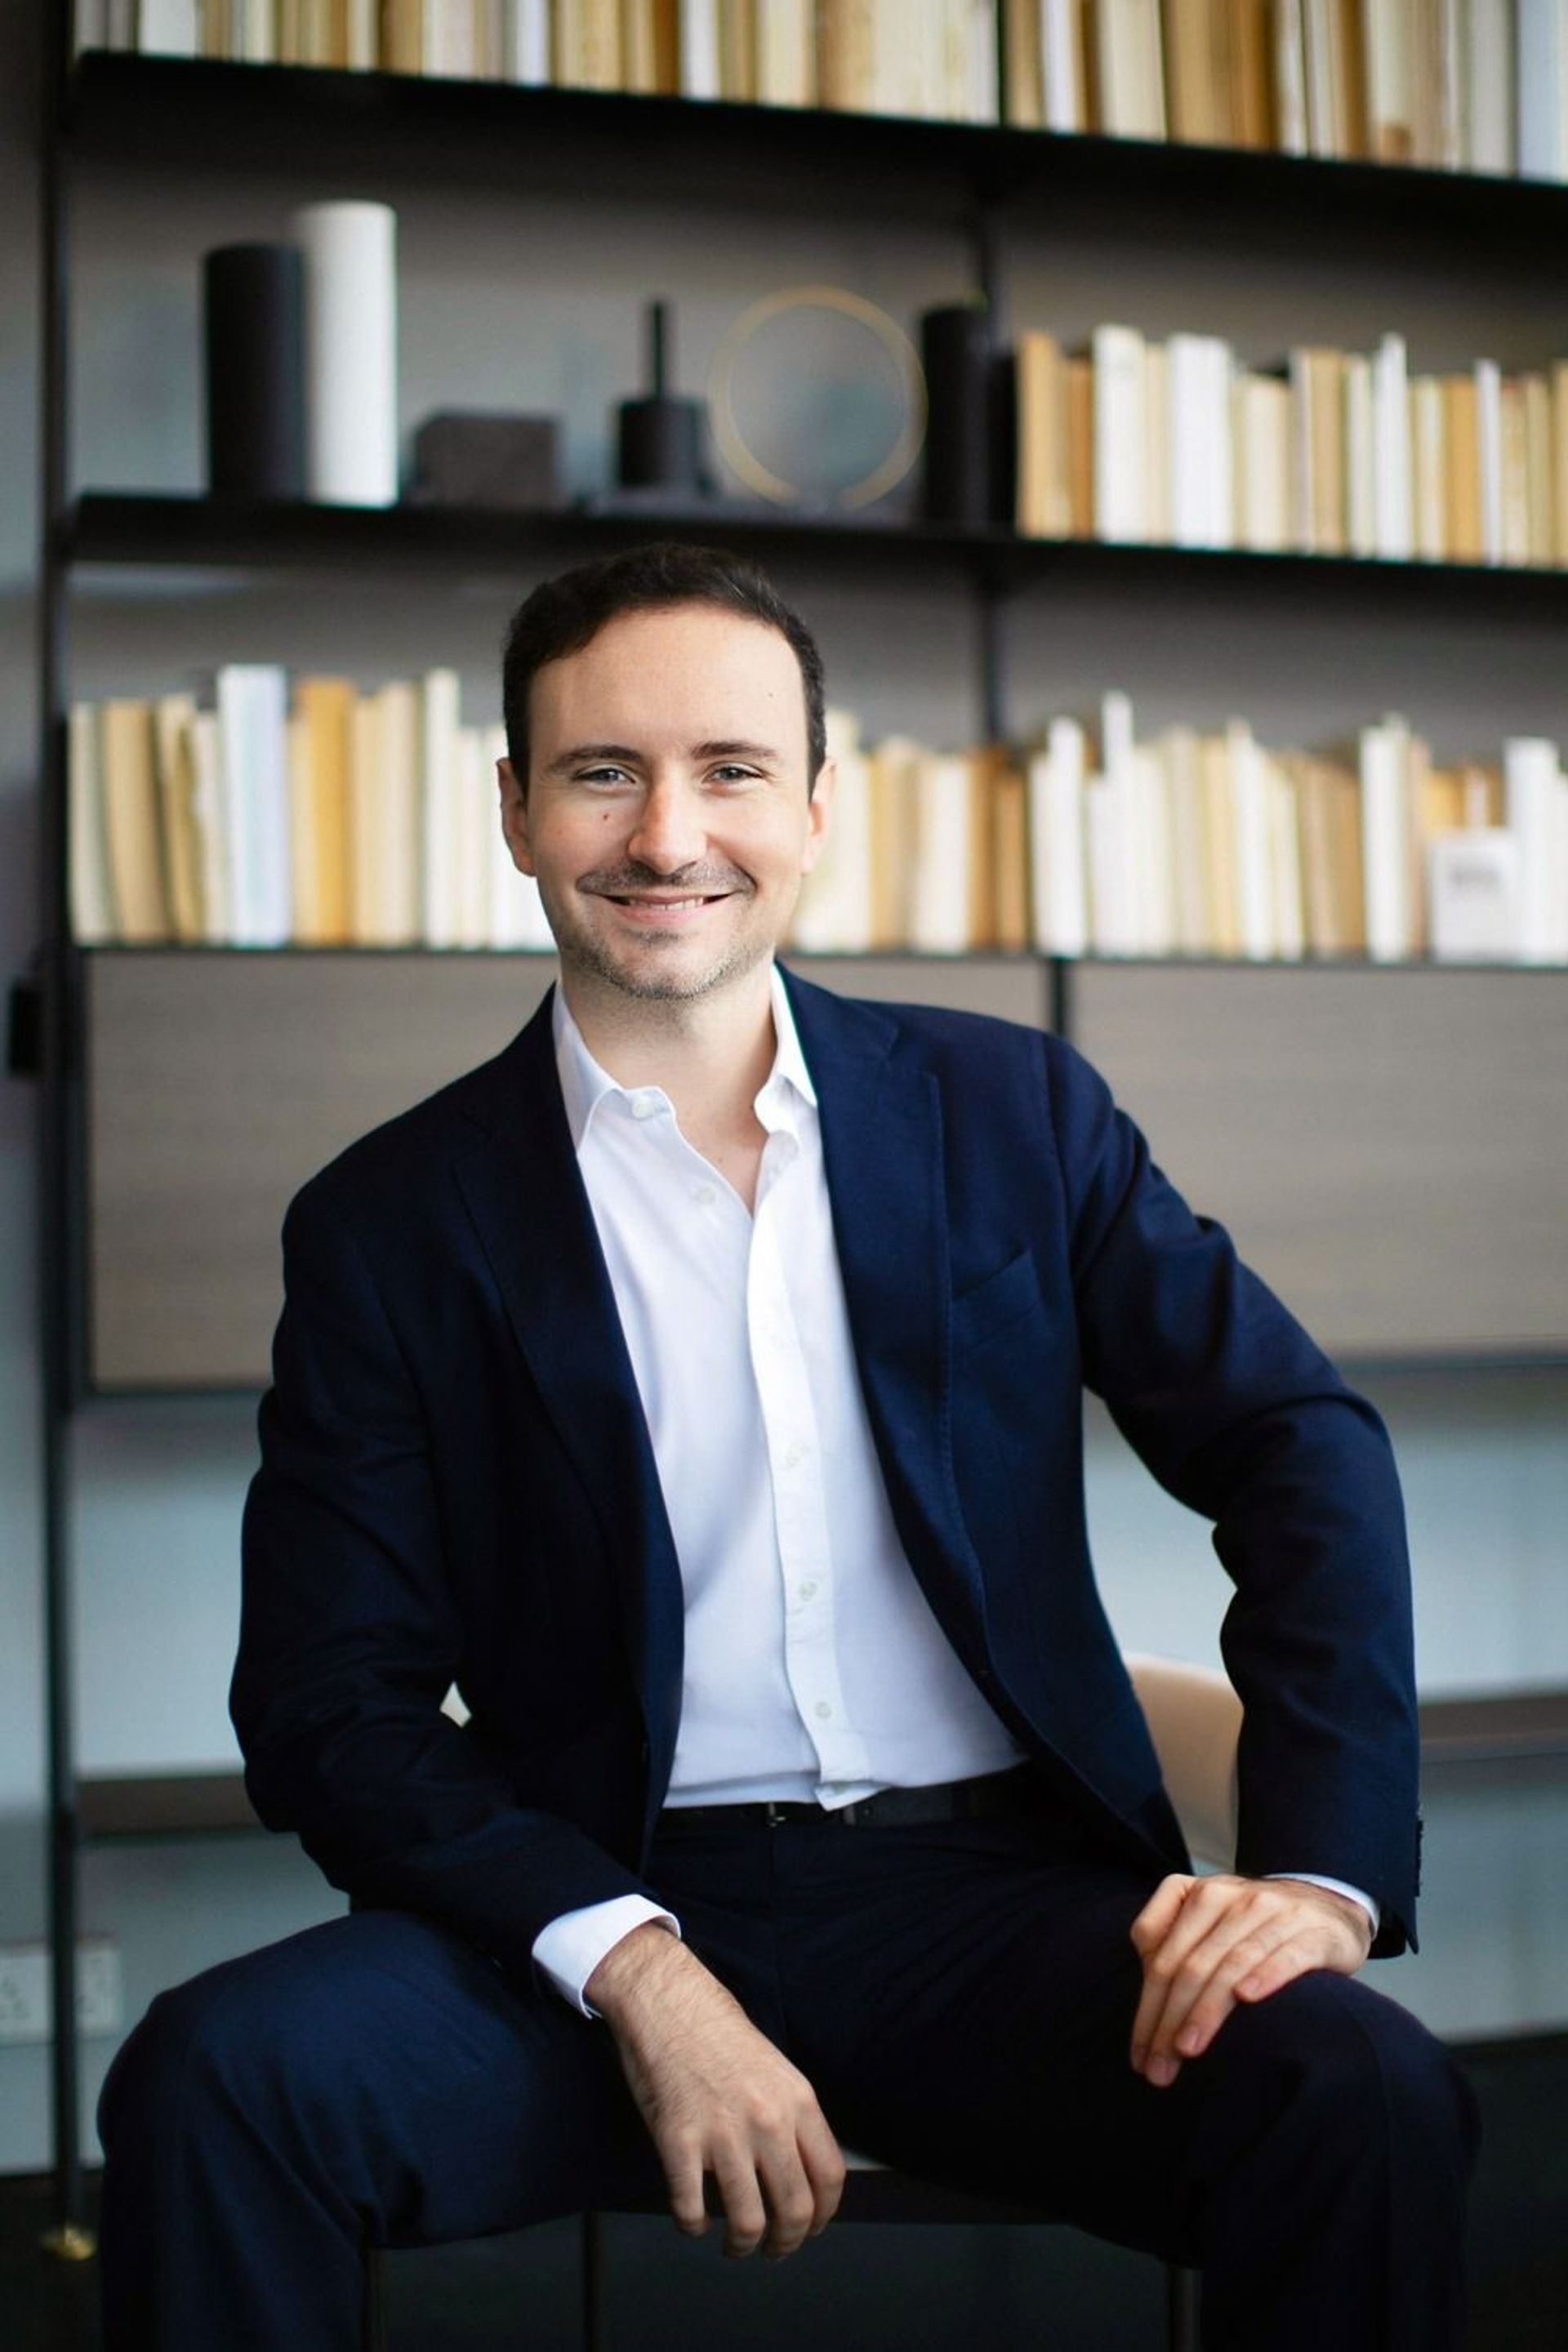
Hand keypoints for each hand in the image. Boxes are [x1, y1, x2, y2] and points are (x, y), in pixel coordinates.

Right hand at [587, 1923, 845, 2259]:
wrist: (668, 2001)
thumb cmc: (718, 2034)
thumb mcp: (776, 2070)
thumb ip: (792, 2119)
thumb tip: (803, 2175)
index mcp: (797, 2100)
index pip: (830, 2177)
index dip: (824, 2215)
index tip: (811, 2228)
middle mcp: (767, 2120)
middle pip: (795, 2210)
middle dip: (786, 2243)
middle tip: (773, 2250)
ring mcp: (722, 2132)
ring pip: (747, 2221)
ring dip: (742, 2246)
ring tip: (734, 2246)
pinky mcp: (678, 2140)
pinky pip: (690, 2209)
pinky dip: (693, 2226)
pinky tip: (694, 2221)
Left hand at [1128, 1874, 1372, 2088]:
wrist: (1327, 1905)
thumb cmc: (1255, 1925)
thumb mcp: (1210, 1919)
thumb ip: (1172, 1941)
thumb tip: (1144, 1994)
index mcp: (1201, 1896)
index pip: (1163, 1958)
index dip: (1146, 2009)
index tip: (1138, 2056)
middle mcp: (1234, 1898)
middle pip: (1192, 1966)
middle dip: (1169, 2021)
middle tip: (1158, 2069)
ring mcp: (1275, 1912)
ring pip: (1232, 1964)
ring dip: (1207, 2011)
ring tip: (1188, 2050)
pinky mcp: (1314, 1932)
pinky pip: (1287, 1954)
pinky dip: (1266, 1974)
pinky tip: (1247, 1998)